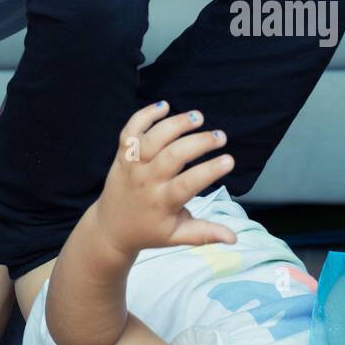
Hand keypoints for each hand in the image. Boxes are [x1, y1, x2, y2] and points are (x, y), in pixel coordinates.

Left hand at [95, 102, 237, 259]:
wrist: (110, 229)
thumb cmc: (149, 231)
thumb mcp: (177, 237)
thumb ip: (205, 234)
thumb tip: (234, 239)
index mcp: (162, 202)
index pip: (188, 184)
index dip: (209, 171)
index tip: (229, 160)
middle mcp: (146, 181)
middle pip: (171, 156)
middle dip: (198, 143)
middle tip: (220, 136)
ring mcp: (132, 166)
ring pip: (152, 139)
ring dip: (174, 124)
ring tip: (198, 117)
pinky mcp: (122, 155)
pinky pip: (130, 131)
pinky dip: (144, 115)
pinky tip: (164, 106)